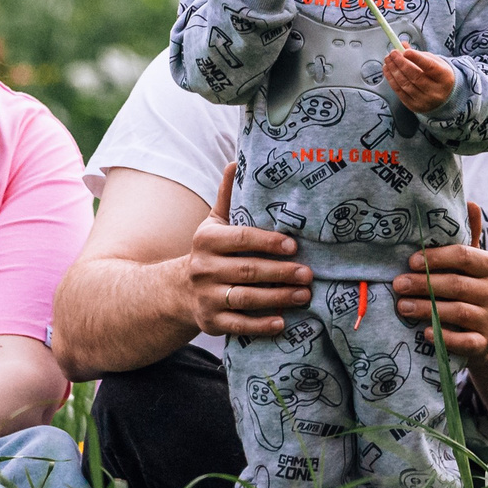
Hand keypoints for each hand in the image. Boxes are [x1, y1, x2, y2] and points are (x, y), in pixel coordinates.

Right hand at [188, 163, 312, 336]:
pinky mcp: (211, 322)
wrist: (177, 291)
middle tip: (309, 274)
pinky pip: (238, 325)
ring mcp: (207, 297)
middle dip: (280, 272)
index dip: (267, 242)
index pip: (240, 239)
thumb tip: (237, 162)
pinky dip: (260, 325)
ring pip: (245, 299)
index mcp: (207, 240)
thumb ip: (228, 198)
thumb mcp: (213, 224)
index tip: (293, 246)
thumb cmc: (209, 252)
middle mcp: (204, 268)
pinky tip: (282, 323)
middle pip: (247, 271)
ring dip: (277, 298)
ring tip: (304, 295)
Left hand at [382, 47, 457, 112]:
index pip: (430, 67)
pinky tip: (388, 70)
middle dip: (401, 63)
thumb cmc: (438, 76)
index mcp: (445, 77)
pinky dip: (392, 80)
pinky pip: (400, 92)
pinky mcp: (415, 106)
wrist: (444, 97)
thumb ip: (419, 54)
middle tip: (393, 53)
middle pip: (416, 76)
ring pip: (406, 84)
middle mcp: (437, 91)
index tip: (405, 51)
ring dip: (394, 71)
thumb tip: (402, 45)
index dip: (417, 58)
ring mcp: (425, 101)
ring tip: (388, 60)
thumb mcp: (434, 62)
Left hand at [391, 203, 487, 365]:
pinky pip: (465, 342)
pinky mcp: (484, 344)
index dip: (437, 257)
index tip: (411, 260)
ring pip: (458, 312)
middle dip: (424, 284)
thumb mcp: (471, 262)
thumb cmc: (471, 288)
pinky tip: (424, 333)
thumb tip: (471, 201)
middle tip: (397, 284)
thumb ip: (468, 235)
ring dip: (426, 309)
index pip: (464, 256)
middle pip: (457, 285)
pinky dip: (444, 337)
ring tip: (401, 306)